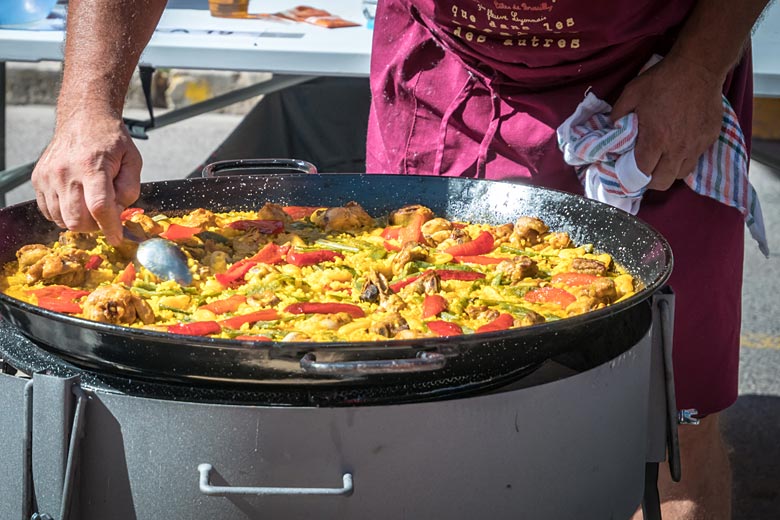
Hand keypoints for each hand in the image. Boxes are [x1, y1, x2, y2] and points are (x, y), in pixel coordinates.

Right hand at [31, 110, 141, 244]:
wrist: (83, 119)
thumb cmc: (111, 141)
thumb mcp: (133, 161)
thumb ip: (130, 189)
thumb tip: (118, 213)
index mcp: (92, 166)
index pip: (99, 206)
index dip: (109, 228)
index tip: (117, 239)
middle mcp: (66, 172)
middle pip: (77, 219)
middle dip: (95, 226)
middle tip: (105, 214)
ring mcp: (48, 176)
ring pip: (62, 220)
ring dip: (80, 220)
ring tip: (90, 202)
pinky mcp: (38, 179)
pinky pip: (49, 212)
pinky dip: (64, 214)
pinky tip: (76, 200)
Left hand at [610, 54, 723, 190]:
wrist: (699, 66)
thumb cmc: (663, 79)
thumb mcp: (631, 94)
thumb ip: (617, 115)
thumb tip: (610, 130)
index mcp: (656, 139)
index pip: (642, 173)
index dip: (631, 175)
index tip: (627, 171)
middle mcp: (678, 147)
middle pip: (663, 182)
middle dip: (650, 181)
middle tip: (644, 170)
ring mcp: (697, 144)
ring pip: (681, 174)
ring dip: (669, 171)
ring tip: (661, 160)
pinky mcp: (710, 138)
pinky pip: (695, 158)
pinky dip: (684, 158)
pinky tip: (677, 146)